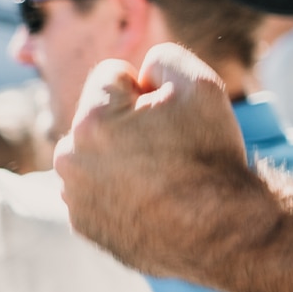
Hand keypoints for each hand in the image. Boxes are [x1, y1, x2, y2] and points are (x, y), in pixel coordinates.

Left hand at [54, 44, 266, 279]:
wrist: (223, 233)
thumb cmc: (211, 158)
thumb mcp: (203, 85)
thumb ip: (164, 58)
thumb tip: (142, 72)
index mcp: (92, 121)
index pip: (111, 75)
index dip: (148, 86)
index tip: (171, 113)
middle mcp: (70, 159)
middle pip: (98, 116)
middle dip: (128, 122)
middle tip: (170, 146)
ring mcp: (73, 197)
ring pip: (95, 154)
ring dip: (120, 156)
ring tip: (163, 175)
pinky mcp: (83, 226)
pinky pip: (96, 190)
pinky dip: (118, 190)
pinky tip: (152, 199)